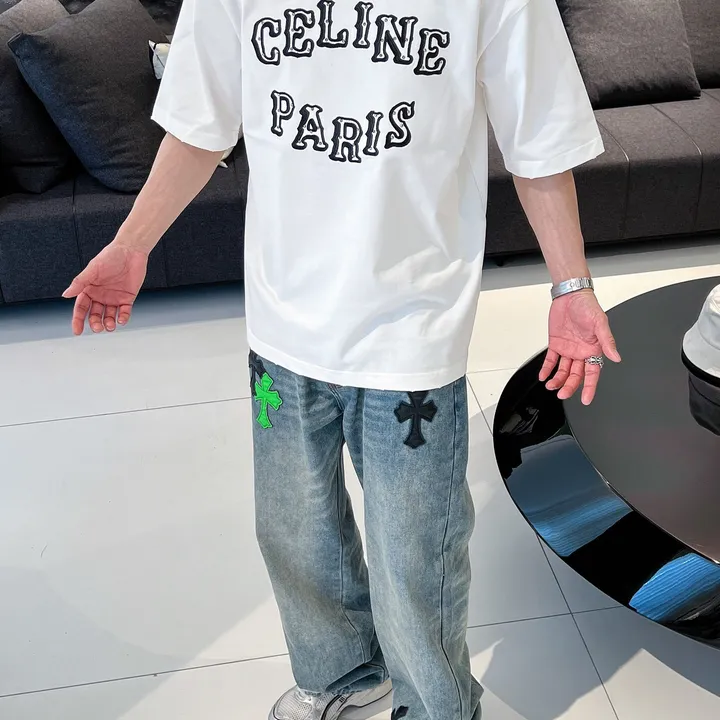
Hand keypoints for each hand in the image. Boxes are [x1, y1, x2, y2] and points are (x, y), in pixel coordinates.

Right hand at [63, 242, 147, 334]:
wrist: (130, 251)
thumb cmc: (110, 256)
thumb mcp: (93, 269)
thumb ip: (80, 283)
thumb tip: (65, 295)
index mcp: (89, 289)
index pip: (81, 308)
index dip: (78, 320)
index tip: (77, 331)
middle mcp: (100, 296)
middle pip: (95, 315)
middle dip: (95, 323)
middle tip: (97, 327)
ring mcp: (114, 298)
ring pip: (109, 316)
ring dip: (109, 323)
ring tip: (109, 326)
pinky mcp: (127, 298)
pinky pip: (124, 312)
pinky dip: (123, 317)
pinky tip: (121, 320)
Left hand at [539, 290, 620, 405]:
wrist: (570, 295)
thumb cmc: (587, 306)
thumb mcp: (600, 323)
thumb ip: (608, 341)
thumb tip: (616, 357)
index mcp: (594, 349)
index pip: (593, 373)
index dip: (590, 387)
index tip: (586, 399)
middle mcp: (581, 352)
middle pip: (576, 375)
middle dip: (570, 386)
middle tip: (562, 394)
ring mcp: (568, 349)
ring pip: (563, 370)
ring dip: (557, 379)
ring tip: (551, 386)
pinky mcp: (556, 344)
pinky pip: (551, 360)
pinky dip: (547, 369)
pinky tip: (544, 376)